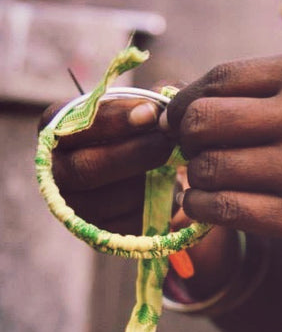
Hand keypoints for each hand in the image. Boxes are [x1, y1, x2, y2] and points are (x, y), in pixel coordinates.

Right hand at [40, 97, 173, 234]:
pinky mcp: (101, 232)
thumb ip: (156, 99)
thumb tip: (169, 98)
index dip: (112, 120)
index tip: (151, 114)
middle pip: (86, 168)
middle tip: (169, 142)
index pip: (70, 125)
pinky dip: (153, 205)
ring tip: (175, 164)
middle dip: (134, 153)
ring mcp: (75, 207)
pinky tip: (170, 189)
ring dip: (147, 180)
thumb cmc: (144, 134)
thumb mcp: (148, 110)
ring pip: (108, 199)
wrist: (154, 176)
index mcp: (57, 132)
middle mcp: (56, 172)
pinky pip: (127, 222)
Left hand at [161, 50, 281, 259]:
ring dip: (196, 178)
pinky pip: (221, 209)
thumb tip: (210, 105)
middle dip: (185, 139)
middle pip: (201, 121)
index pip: (218, 79)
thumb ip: (280, 90)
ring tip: (209, 182)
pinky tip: (212, 206)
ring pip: (206, 169)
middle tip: (192, 153)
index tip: (181, 119)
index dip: (186, 100)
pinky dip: (203, 208)